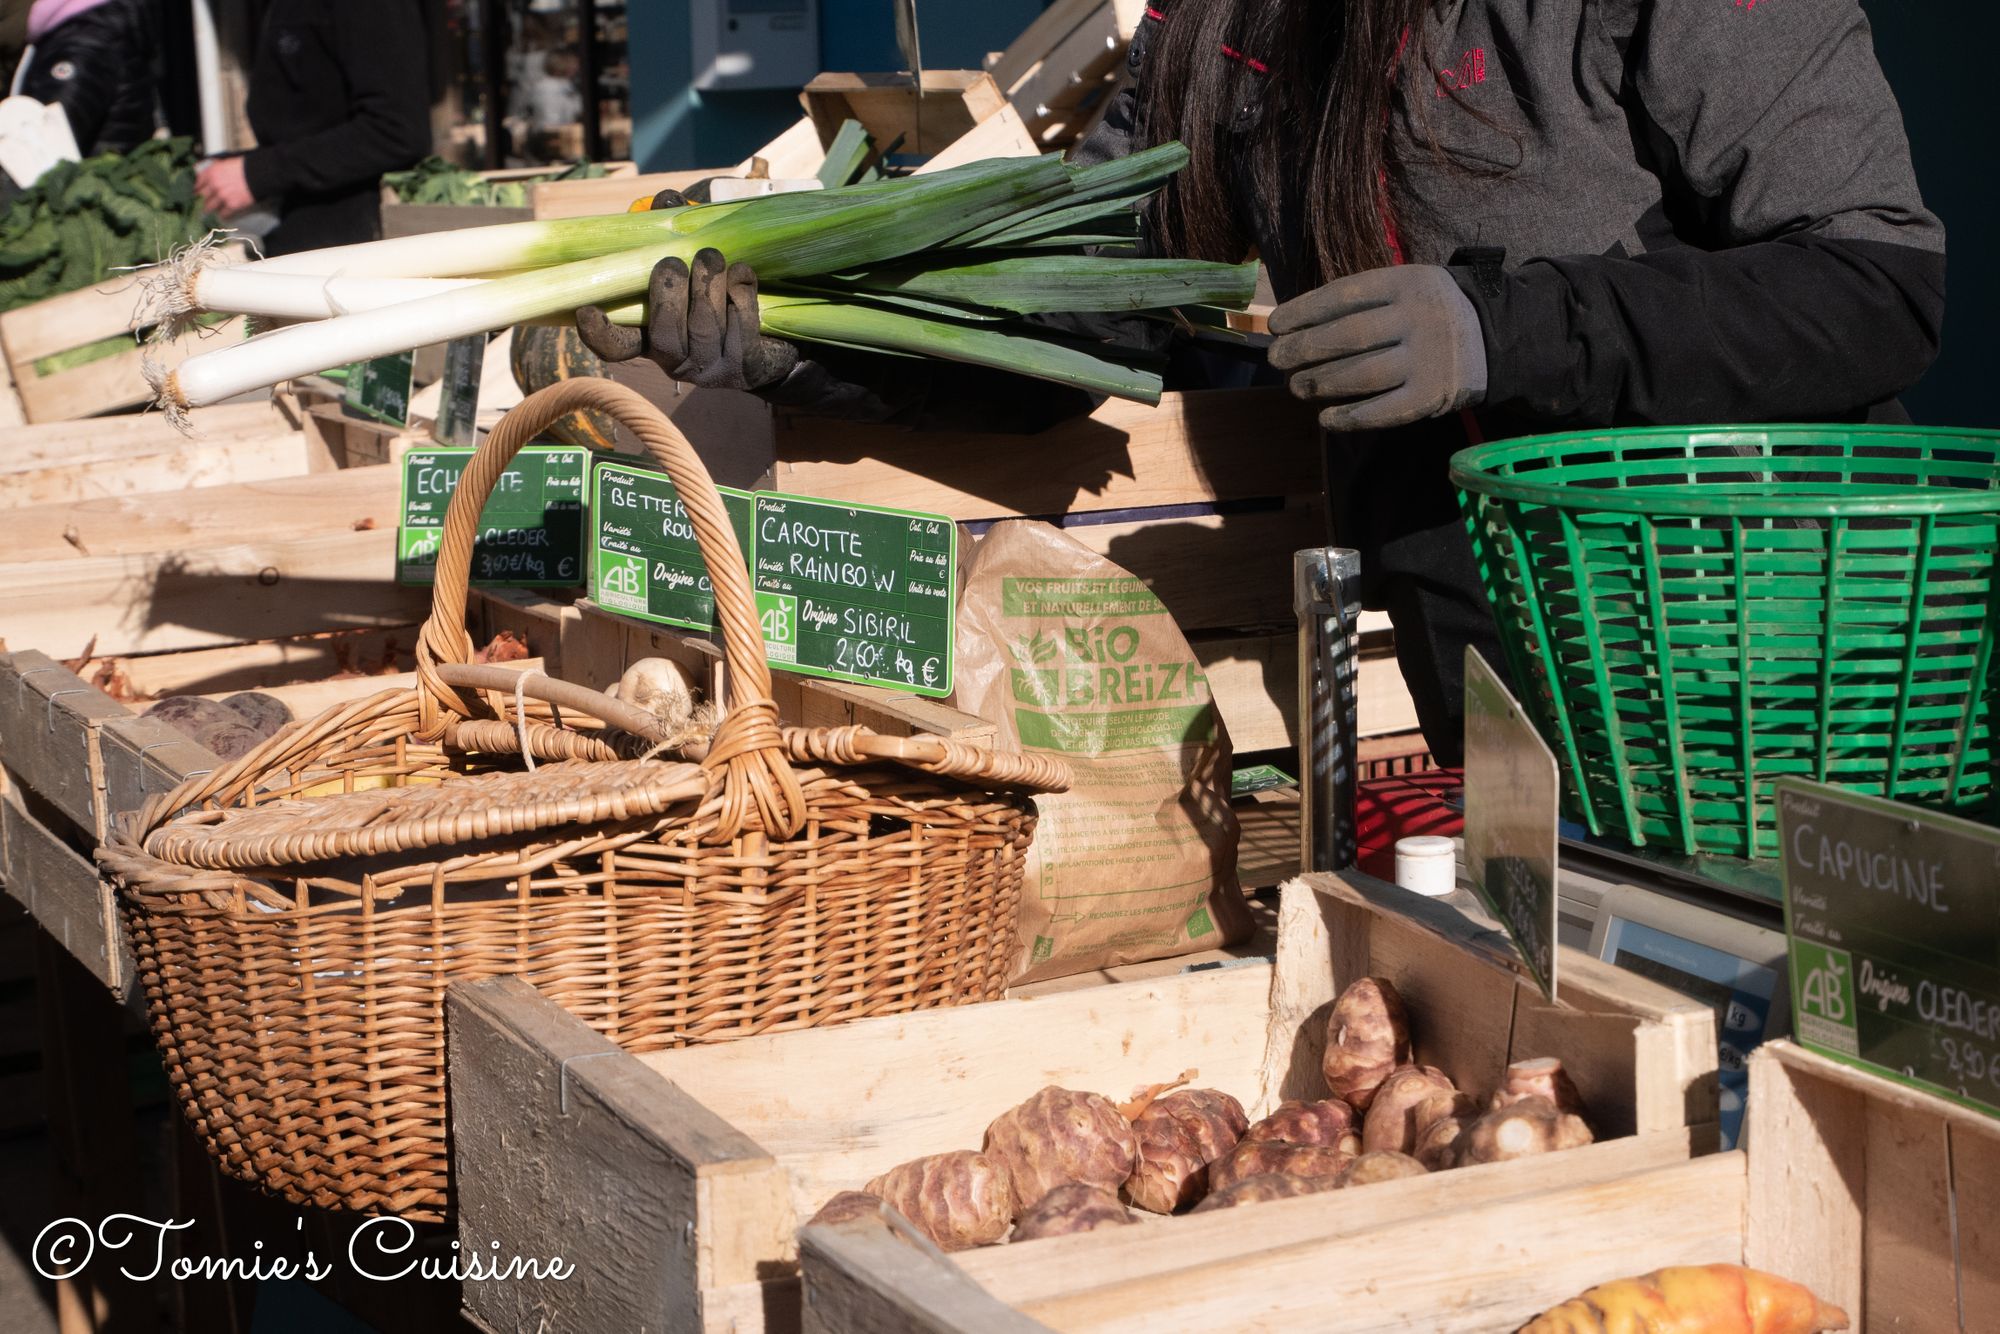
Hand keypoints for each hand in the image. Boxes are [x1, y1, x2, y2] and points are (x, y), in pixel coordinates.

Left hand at [195, 157, 254, 215]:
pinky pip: (223, 213)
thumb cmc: (244, 167)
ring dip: (208, 209)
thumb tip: (206, 171)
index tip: (195, 192)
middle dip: (201, 200)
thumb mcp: (224, 163)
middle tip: (200, 203)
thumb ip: (214, 168)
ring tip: (207, 213)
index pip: (197, 183)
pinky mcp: (232, 205)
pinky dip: (223, 215)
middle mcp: (214, 185)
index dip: (196, 188)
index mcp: (211, 173)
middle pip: (202, 196)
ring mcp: (222, 196)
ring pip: (210, 207)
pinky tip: (222, 215)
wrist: (258, 174)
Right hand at [576, 242, 799, 391]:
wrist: (775, 338)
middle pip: (665, 334)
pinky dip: (741, 294)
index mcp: (652, 338)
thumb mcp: (692, 267)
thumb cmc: (722, 295)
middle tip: (674, 262)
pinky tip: (743, 272)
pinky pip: (743, 328)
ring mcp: (714, 369)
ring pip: (705, 328)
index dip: (600, 333)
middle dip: (668, 293)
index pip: (617, 347)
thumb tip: (666, 201)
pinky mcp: (748, 367)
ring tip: (712, 256)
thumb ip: (672, 235)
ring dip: (707, 285)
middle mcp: (678, 361)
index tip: (587, 311)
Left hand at [1268, 265, 1487, 431]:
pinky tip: (1325, 418)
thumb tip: (1297, 325)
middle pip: (1348, 336)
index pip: (1344, 295)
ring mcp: (1426, 359)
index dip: (1304, 312)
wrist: (1494, 337)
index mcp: (1407, 283)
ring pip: (1361, 374)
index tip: (1276, 326)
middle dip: (1304, 349)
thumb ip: (1363, 300)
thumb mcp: (1406, 287)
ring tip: (1295, 386)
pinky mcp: (1431, 396)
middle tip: (1277, 359)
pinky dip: (1349, 417)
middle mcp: (1417, 319)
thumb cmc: (1430, 312)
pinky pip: (1382, 411)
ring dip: (1320, 383)